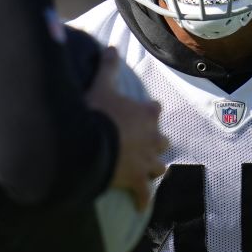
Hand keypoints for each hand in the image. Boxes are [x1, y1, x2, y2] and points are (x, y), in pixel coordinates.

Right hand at [85, 47, 167, 210]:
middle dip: (155, 142)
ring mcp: (146, 161)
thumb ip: (108, 66)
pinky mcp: (137, 181)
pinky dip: (142, 199)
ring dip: (153, 168)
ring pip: (159, 167)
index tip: (141, 113)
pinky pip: (144, 194)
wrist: (90, 143)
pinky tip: (139, 205)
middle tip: (143, 145)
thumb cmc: (98, 112)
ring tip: (146, 172)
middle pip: (161, 141)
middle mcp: (152, 138)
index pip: (154, 109)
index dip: (148, 112)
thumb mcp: (101, 85)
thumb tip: (110, 47)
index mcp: (146, 113)